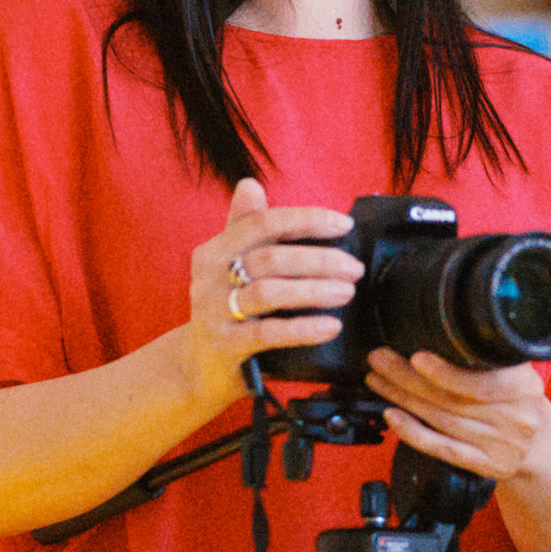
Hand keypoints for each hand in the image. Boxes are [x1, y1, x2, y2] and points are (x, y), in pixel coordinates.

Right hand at [183, 178, 360, 409]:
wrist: (196, 367)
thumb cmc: (225, 310)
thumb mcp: (229, 268)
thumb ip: (244, 228)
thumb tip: (249, 184)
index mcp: (214, 251)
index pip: (263, 223)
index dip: (306, 220)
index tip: (345, 224)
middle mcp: (209, 277)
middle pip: (270, 258)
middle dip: (319, 260)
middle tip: (354, 268)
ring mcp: (213, 312)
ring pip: (269, 293)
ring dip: (314, 290)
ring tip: (347, 292)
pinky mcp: (224, 345)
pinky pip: (268, 333)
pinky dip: (304, 329)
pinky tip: (331, 326)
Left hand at [366, 347, 550, 483]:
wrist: (541, 445)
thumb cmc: (519, 401)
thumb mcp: (518, 372)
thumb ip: (490, 357)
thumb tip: (440, 332)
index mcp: (524, 388)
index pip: (480, 383)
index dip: (445, 373)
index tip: (416, 357)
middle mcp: (514, 418)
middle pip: (451, 399)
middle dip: (407, 378)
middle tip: (380, 360)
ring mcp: (500, 446)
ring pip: (441, 420)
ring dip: (402, 399)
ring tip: (378, 380)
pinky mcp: (485, 466)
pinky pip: (442, 448)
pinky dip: (413, 432)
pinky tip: (392, 416)